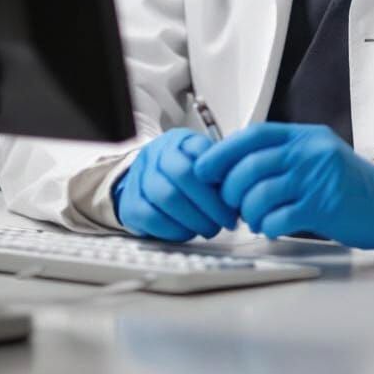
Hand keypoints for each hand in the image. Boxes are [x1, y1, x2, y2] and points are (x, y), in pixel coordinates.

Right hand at [112, 128, 237, 241]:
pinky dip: (174, 229)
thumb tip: (244, 191)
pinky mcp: (129, 204)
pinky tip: (188, 233)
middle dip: (210, 203)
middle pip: (183, 174)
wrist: (144, 182)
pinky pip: (151, 218)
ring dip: (194, 219)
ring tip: (210, 229)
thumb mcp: (203, 163)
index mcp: (180, 141)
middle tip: (226, 220)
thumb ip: (221, 172)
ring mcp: (139, 177)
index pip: (201, 152)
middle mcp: (157, 154)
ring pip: (166, 197)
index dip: (221, 177)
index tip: (236, 197)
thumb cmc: (183, 175)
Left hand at [192, 122, 373, 249]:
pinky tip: (274, 228)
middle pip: (248, 166)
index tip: (202, 170)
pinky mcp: (323, 205)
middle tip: (235, 206)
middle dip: (231, 191)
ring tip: (257, 219)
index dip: (221, 153)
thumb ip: (283, 157)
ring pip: (258, 194)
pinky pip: (277, 218)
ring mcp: (316, 177)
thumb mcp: (316, 157)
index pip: (252, 136)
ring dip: (249, 213)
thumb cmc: (348, 185)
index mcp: (303, 136)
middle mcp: (308, 151)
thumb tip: (232, 170)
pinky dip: (267, 228)